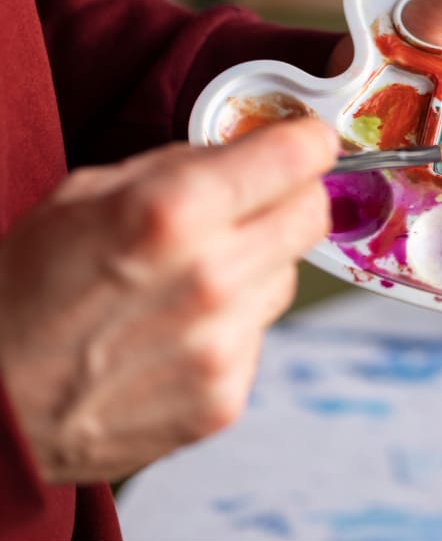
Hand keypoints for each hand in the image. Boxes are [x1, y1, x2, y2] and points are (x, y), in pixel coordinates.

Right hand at [0, 118, 336, 483]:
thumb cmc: (22, 287)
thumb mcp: (87, 192)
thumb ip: (181, 165)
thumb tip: (249, 151)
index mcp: (175, 209)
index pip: (299, 157)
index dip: (306, 143)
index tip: (305, 142)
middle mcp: (212, 277)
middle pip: (313, 214)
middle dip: (292, 196)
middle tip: (256, 201)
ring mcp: (222, 344)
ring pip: (289, 274)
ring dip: (259, 262)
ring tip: (194, 276)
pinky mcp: (223, 398)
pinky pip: (259, 333)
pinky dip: (234, 322)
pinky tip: (179, 329)